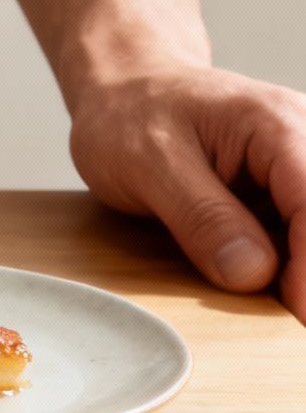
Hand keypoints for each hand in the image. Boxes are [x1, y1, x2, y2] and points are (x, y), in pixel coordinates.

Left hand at [67, 65, 305, 320]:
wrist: (123, 93)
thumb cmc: (128, 119)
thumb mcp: (149, 165)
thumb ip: (202, 217)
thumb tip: (255, 275)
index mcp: (277, 125)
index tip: (298, 313)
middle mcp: (302, 142)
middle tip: (288, 319)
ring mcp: (298, 168)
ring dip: (299, 270)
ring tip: (280, 310)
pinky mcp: (284, 192)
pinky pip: (298, 233)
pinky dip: (290, 265)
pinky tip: (273, 293)